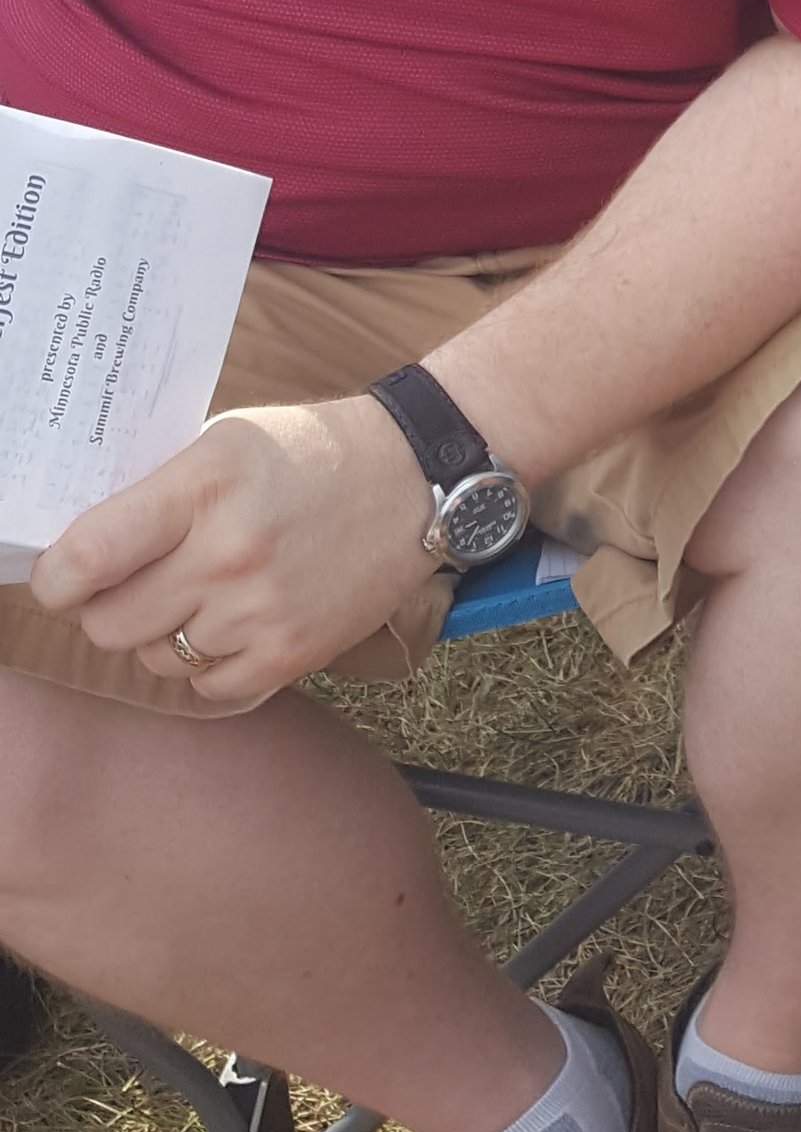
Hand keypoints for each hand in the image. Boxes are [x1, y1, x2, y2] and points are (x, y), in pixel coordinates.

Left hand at [26, 394, 435, 714]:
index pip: (89, 556)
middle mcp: (228, 555)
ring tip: (204, 596)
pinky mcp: (294, 654)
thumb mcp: (224, 443)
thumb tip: (82, 554)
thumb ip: (156, 495)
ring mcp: (262, 612)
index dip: (55, 580)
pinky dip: (211, 665)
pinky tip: (236, 624)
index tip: (59, 579)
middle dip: (108, 609)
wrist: (414, 480)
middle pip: (111, 624)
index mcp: (202, 487)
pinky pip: (209, 687)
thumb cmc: (310, 454)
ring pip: (158, 660)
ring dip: (166, 635)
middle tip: (134, 586)